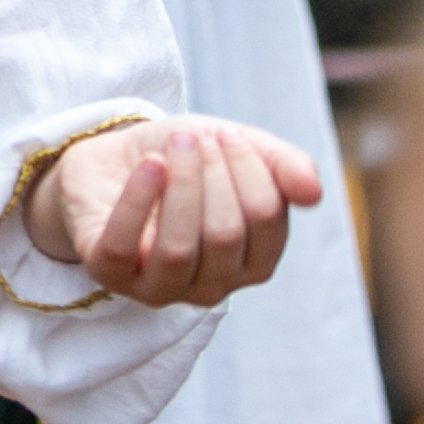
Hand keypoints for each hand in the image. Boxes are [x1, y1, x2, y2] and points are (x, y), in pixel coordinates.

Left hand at [24, 115, 319, 308]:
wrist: (111, 159)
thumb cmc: (182, 160)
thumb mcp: (237, 148)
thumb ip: (283, 165)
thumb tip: (314, 194)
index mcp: (252, 263)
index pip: (266, 221)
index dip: (251, 171)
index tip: (227, 136)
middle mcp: (212, 287)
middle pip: (225, 233)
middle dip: (213, 173)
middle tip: (194, 137)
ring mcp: (159, 288)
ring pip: (179, 249)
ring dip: (180, 185)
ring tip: (174, 145)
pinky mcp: (110, 275)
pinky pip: (124, 246)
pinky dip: (139, 200)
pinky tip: (149, 165)